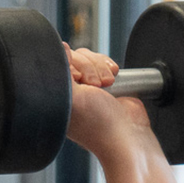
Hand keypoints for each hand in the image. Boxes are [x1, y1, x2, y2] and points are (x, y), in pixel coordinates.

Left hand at [63, 43, 158, 166]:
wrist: (127, 134)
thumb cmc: (97, 124)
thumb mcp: (73, 97)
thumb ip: (62, 72)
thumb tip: (61, 48)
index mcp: (57, 95)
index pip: (57, 64)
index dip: (70, 66)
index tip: (78, 80)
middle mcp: (70, 90)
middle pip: (74, 57)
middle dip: (88, 68)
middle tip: (95, 86)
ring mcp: (87, 86)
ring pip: (89, 57)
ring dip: (100, 68)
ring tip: (107, 85)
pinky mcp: (104, 82)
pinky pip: (102, 62)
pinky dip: (108, 66)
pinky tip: (113, 79)